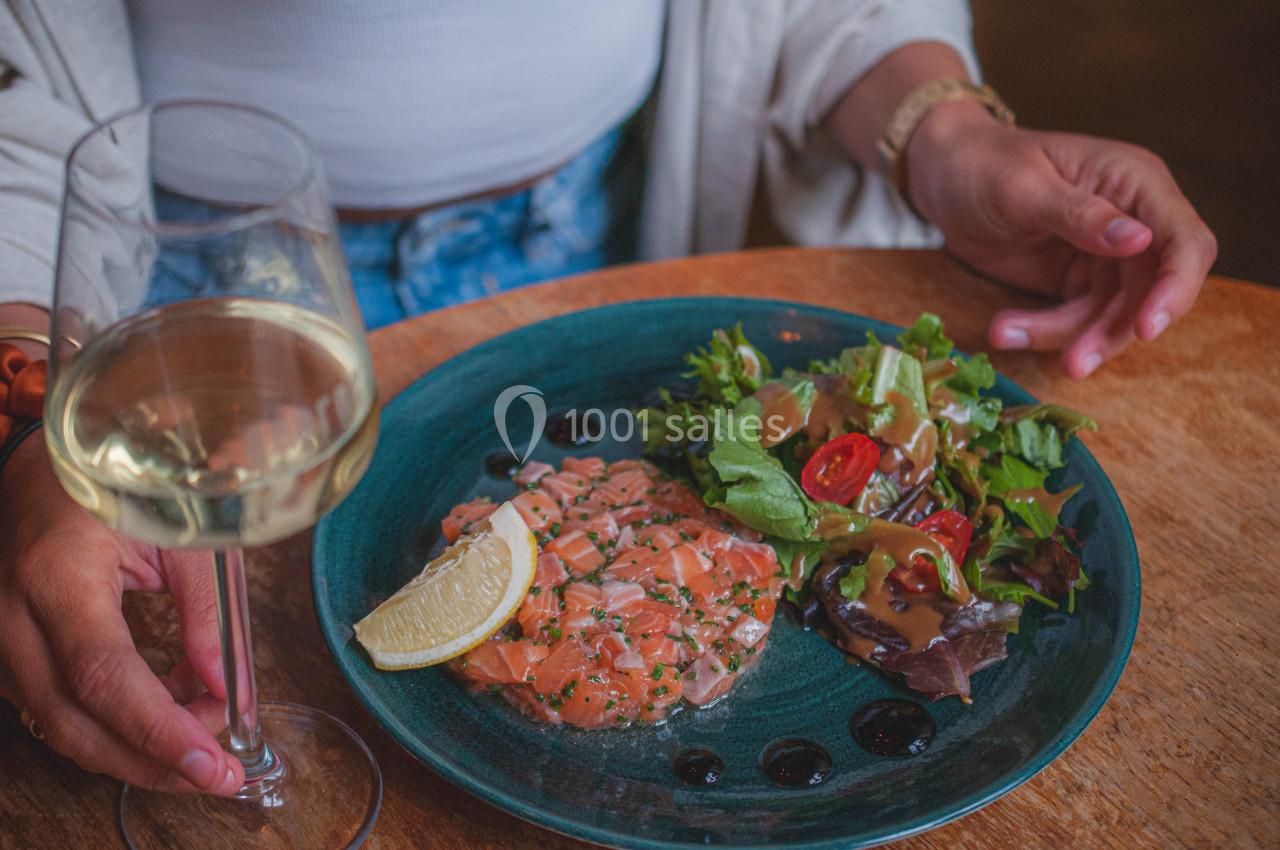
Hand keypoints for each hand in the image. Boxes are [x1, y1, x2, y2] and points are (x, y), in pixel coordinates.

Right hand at [0, 436, 242, 793]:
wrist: (44, 466)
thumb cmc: (119, 489)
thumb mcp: (181, 536)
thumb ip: (207, 613)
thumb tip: (230, 688)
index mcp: (57, 574)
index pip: (104, 676)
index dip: (159, 729)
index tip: (212, 763)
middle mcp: (12, 615)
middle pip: (76, 721)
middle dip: (152, 761)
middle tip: (219, 777)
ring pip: (61, 726)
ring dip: (136, 748)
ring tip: (204, 745)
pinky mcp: (5, 652)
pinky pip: (55, 709)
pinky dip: (113, 725)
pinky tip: (166, 716)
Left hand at [907, 100, 1216, 377]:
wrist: (945, 176)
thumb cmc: (984, 164)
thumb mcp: (1023, 187)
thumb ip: (1080, 214)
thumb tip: (1140, 240)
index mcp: (1135, 184)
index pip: (1185, 242)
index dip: (1177, 288)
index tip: (1147, 327)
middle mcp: (1134, 221)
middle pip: (1152, 292)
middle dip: (1113, 331)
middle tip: (1074, 364)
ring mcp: (1106, 256)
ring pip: (1113, 315)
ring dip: (1070, 338)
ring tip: (1005, 334)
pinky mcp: (1078, 282)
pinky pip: (1077, 320)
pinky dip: (1043, 332)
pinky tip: (1003, 329)